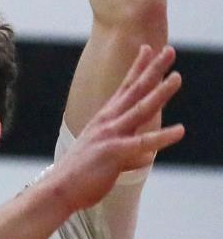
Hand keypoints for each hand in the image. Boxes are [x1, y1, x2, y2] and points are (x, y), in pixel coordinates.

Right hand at [47, 44, 183, 214]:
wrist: (58, 189)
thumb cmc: (80, 176)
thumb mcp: (107, 159)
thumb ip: (131, 155)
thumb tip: (147, 156)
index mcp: (104, 120)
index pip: (124, 88)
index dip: (137, 68)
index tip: (147, 49)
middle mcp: (107, 122)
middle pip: (135, 91)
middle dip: (153, 69)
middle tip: (169, 51)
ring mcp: (111, 135)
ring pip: (141, 109)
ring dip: (160, 93)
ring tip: (177, 78)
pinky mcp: (115, 152)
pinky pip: (144, 143)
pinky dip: (162, 137)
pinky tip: (180, 130)